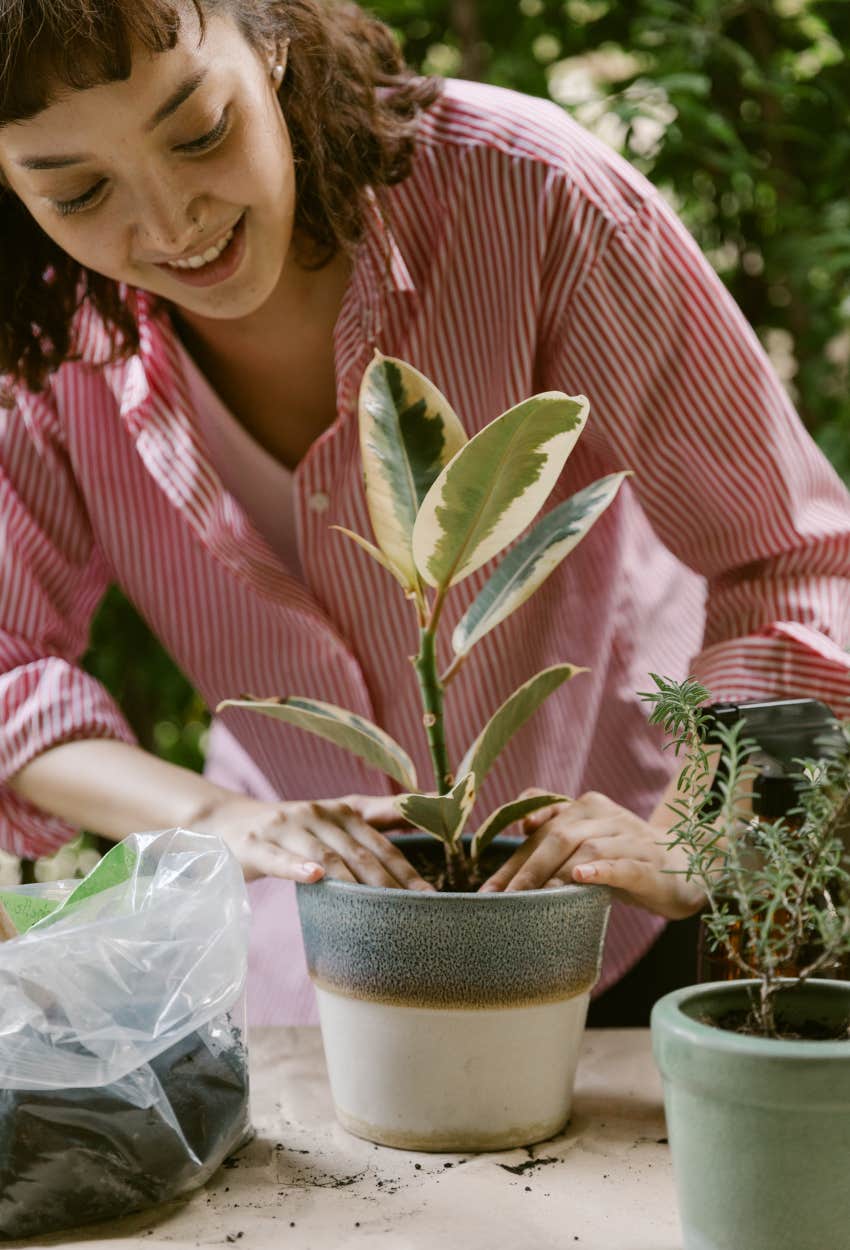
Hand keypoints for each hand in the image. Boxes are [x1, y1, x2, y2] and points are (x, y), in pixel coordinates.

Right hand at [192, 793, 432, 889]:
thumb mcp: (332, 821)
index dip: (407, 868)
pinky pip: (280, 859)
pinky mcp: (257, 843)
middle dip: (390, 884)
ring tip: (377, 906)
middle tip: (414, 912)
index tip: (431, 894)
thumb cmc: (293, 828)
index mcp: (342, 811)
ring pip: (327, 857)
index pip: (382, 843)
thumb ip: (372, 824)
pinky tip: (315, 878)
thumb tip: (422, 819)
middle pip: (361, 853)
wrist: (228, 822)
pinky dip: (298, 868)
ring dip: (354, 883)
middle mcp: (319, 814)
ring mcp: (287, 827)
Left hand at [478, 789, 705, 918]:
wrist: (686, 865)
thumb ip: (552, 837)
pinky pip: (623, 864)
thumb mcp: (586, 841)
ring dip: (557, 876)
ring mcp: (631, 838)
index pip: (541, 828)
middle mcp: (607, 816)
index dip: (512, 860)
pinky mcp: (651, 864)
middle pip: (559, 836)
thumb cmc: (623, 857)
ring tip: (535, 900)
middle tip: (506, 901)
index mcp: (586, 806)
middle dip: (528, 870)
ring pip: (587, 850)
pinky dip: (601, 870)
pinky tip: (581, 878)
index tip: (489, 891)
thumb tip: (515, 832)